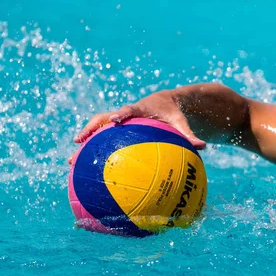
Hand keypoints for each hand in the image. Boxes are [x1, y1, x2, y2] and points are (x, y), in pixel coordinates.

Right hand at [69, 90, 206, 162]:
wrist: (166, 103)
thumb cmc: (174, 114)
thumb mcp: (182, 123)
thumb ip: (190, 135)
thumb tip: (203, 146)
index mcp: (140, 110)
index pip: (128, 110)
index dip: (120, 115)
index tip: (114, 121)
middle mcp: (125, 114)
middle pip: (102, 120)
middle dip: (89, 130)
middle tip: (77, 144)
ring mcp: (119, 122)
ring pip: (97, 131)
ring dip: (85, 144)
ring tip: (71, 162)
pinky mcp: (117, 130)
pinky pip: (103, 141)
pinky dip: (95, 153)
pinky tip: (88, 172)